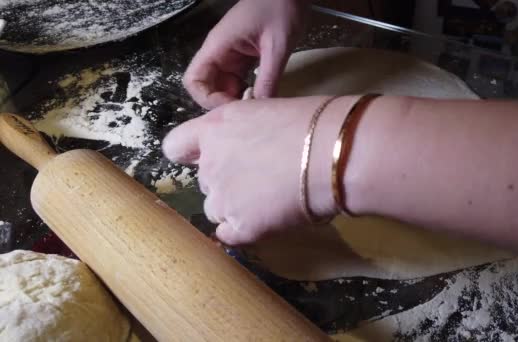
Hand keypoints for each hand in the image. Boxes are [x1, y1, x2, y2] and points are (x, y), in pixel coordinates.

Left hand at [162, 97, 341, 244]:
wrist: (333, 153)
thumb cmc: (314, 124)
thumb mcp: (267, 113)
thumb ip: (244, 133)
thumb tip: (249, 149)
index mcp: (214, 129)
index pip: (176, 147)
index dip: (189, 155)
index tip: (205, 158)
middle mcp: (210, 163)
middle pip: (205, 181)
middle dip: (227, 181)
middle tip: (262, 177)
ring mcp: (222, 197)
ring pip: (216, 209)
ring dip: (236, 207)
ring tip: (271, 199)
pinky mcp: (240, 226)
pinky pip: (228, 234)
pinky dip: (243, 230)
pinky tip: (266, 221)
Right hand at [183, 0, 307, 108]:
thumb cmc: (280, 8)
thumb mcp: (277, 46)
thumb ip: (268, 77)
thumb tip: (260, 108)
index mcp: (218, 46)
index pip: (194, 80)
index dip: (207, 99)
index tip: (232, 108)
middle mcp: (219, 52)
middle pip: (206, 87)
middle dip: (222, 103)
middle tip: (246, 112)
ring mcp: (231, 56)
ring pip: (222, 87)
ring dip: (235, 100)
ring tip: (256, 106)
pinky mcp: (243, 58)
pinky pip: (237, 81)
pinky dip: (245, 93)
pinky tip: (261, 96)